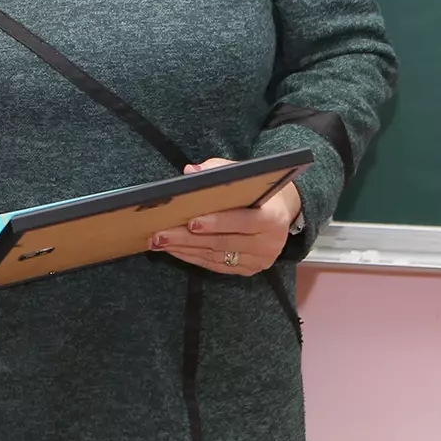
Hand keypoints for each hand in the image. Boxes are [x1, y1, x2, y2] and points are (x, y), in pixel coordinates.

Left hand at [151, 157, 303, 275]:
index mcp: (273, 217)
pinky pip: (215, 266)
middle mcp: (269, 243)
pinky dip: (192, 257)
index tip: (191, 222)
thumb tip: (191, 171)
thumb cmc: (258, 191)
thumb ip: (219, 170)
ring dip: (184, 249)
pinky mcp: (248, 269)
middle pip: (223, 242)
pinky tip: (173, 250)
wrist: (282, 212)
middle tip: (160, 234)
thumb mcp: (246, 176)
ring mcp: (259, 260)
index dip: (218, 222)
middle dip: (187, 238)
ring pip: (216, 256)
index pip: (245, 222)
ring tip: (158, 242)